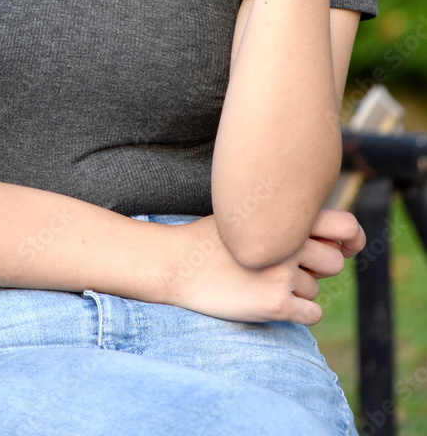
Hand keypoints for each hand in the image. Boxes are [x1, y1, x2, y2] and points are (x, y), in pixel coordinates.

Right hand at [159, 209, 363, 325]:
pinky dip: (296, 313)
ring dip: (296, 290)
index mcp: (285, 217)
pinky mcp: (276, 304)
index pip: (346, 225)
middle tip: (283, 268)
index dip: (351, 238)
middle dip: (317, 268)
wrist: (176, 263)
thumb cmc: (212, 239)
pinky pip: (311, 314)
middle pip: (334, 262)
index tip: (343, 247)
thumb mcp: (249, 215)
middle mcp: (289, 243)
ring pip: (315, 289)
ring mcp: (283, 274)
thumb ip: (285, 220)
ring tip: (259, 281)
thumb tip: (329, 238)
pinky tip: (266, 301)